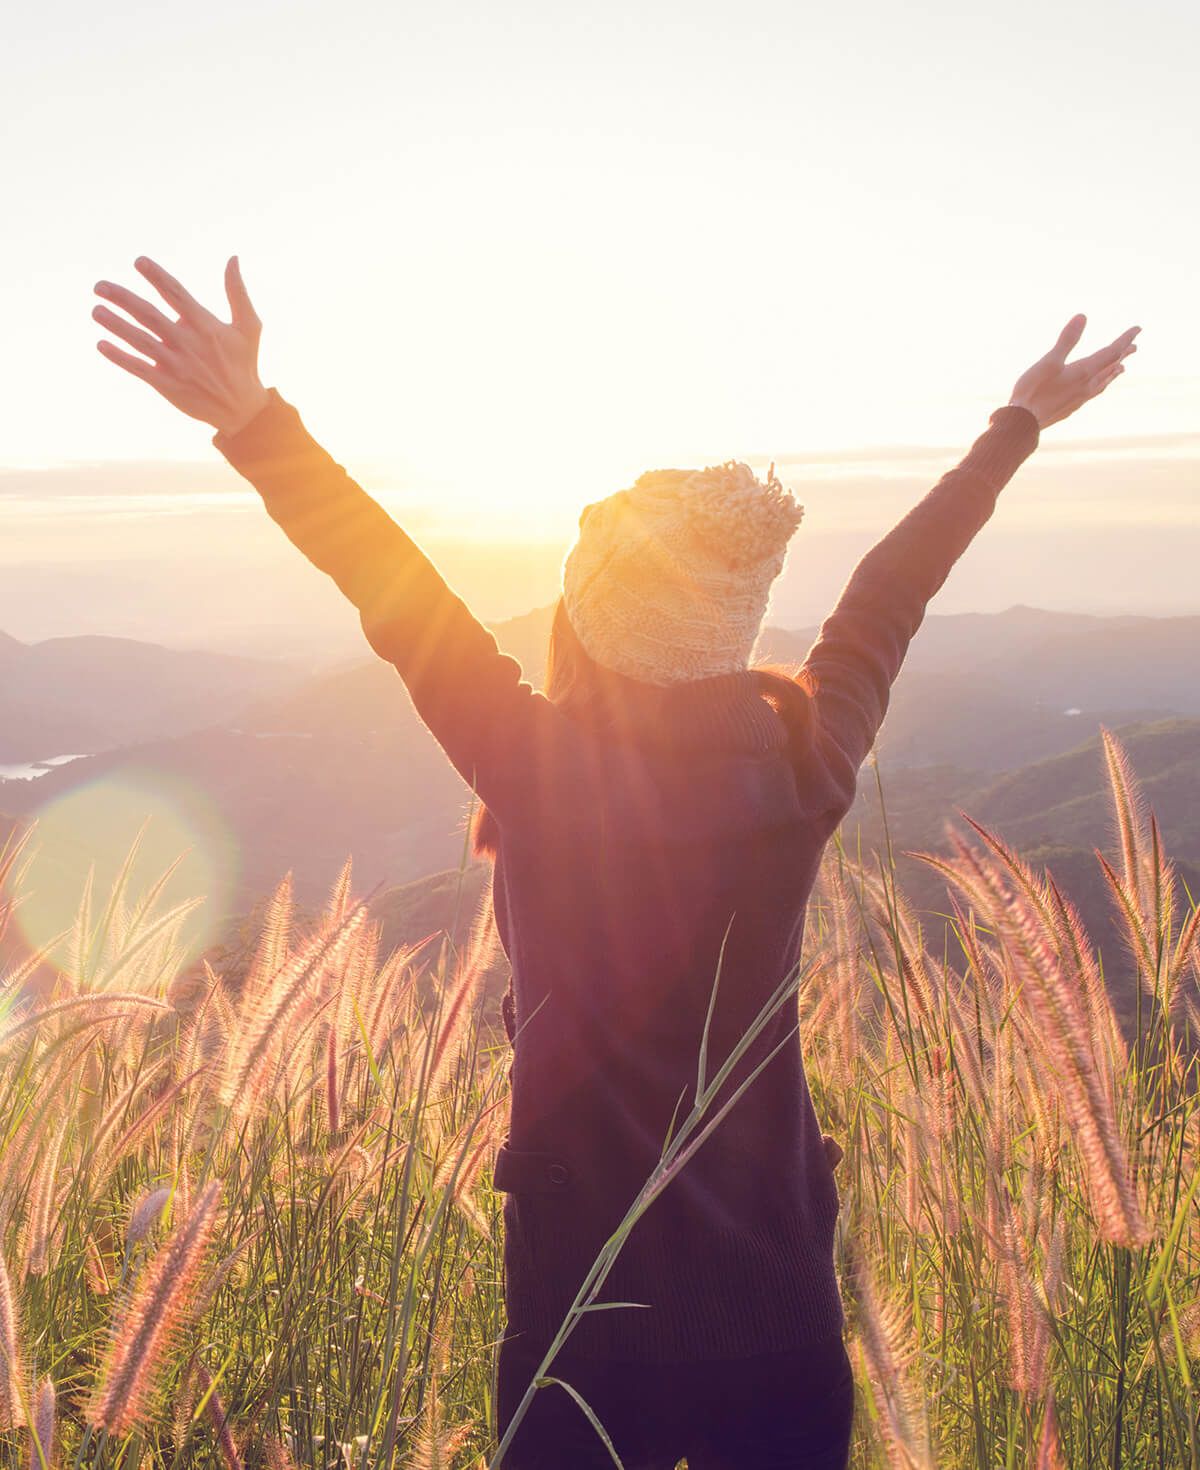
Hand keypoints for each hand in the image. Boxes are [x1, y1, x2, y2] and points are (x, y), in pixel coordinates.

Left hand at [93, 256, 268, 436]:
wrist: (242, 410)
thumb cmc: (244, 363)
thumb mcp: (249, 327)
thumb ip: (237, 292)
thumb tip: (233, 258)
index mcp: (205, 325)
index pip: (176, 294)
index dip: (157, 276)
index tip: (138, 261)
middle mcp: (188, 343)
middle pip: (148, 315)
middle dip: (122, 298)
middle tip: (99, 286)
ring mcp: (176, 365)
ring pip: (140, 340)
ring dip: (115, 325)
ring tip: (96, 310)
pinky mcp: (167, 385)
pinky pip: (138, 368)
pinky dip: (119, 356)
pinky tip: (101, 344)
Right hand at [1008, 315, 1139, 429]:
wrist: (1023, 423)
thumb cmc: (1033, 391)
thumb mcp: (1049, 361)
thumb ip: (1067, 340)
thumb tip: (1083, 316)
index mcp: (1084, 372)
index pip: (1111, 352)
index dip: (1125, 339)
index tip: (1138, 329)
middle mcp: (1087, 386)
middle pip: (1111, 367)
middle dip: (1123, 354)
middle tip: (1135, 346)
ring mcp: (1079, 399)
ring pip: (1103, 382)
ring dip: (1114, 372)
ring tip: (1121, 368)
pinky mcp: (1070, 408)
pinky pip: (1093, 393)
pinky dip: (1101, 385)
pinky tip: (1095, 389)